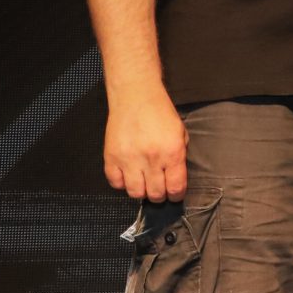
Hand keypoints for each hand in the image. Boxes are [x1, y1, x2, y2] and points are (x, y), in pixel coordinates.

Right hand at [104, 89, 187, 203]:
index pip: (175, 187)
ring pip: (135, 192)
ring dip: (141, 192)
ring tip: (144, 184)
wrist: (136, 96)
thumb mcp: (180, 133)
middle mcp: (151, 159)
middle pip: (155, 194)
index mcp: (172, 152)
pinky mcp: (111, 157)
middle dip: (160, 196)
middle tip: (159, 190)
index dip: (176, 195)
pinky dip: (122, 183)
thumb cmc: (159, 112)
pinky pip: (115, 183)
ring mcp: (129, 159)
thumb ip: (179, 156)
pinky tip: (128, 175)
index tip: (175, 195)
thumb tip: (176, 177)